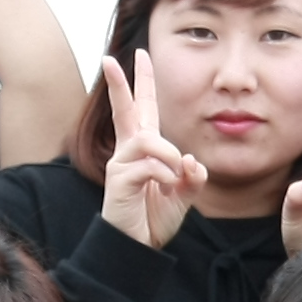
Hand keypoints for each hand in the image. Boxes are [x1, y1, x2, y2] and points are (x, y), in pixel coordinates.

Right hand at [98, 52, 203, 248]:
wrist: (137, 246)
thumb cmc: (155, 218)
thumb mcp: (183, 195)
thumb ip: (193, 176)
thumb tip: (191, 160)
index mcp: (144, 149)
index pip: (143, 109)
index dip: (142, 82)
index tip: (140, 54)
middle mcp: (129, 151)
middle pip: (124, 110)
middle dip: (119, 84)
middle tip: (108, 58)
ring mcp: (121, 164)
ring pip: (148, 140)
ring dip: (169, 155)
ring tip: (175, 177)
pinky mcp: (118, 180)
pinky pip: (149, 165)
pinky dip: (165, 175)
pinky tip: (164, 189)